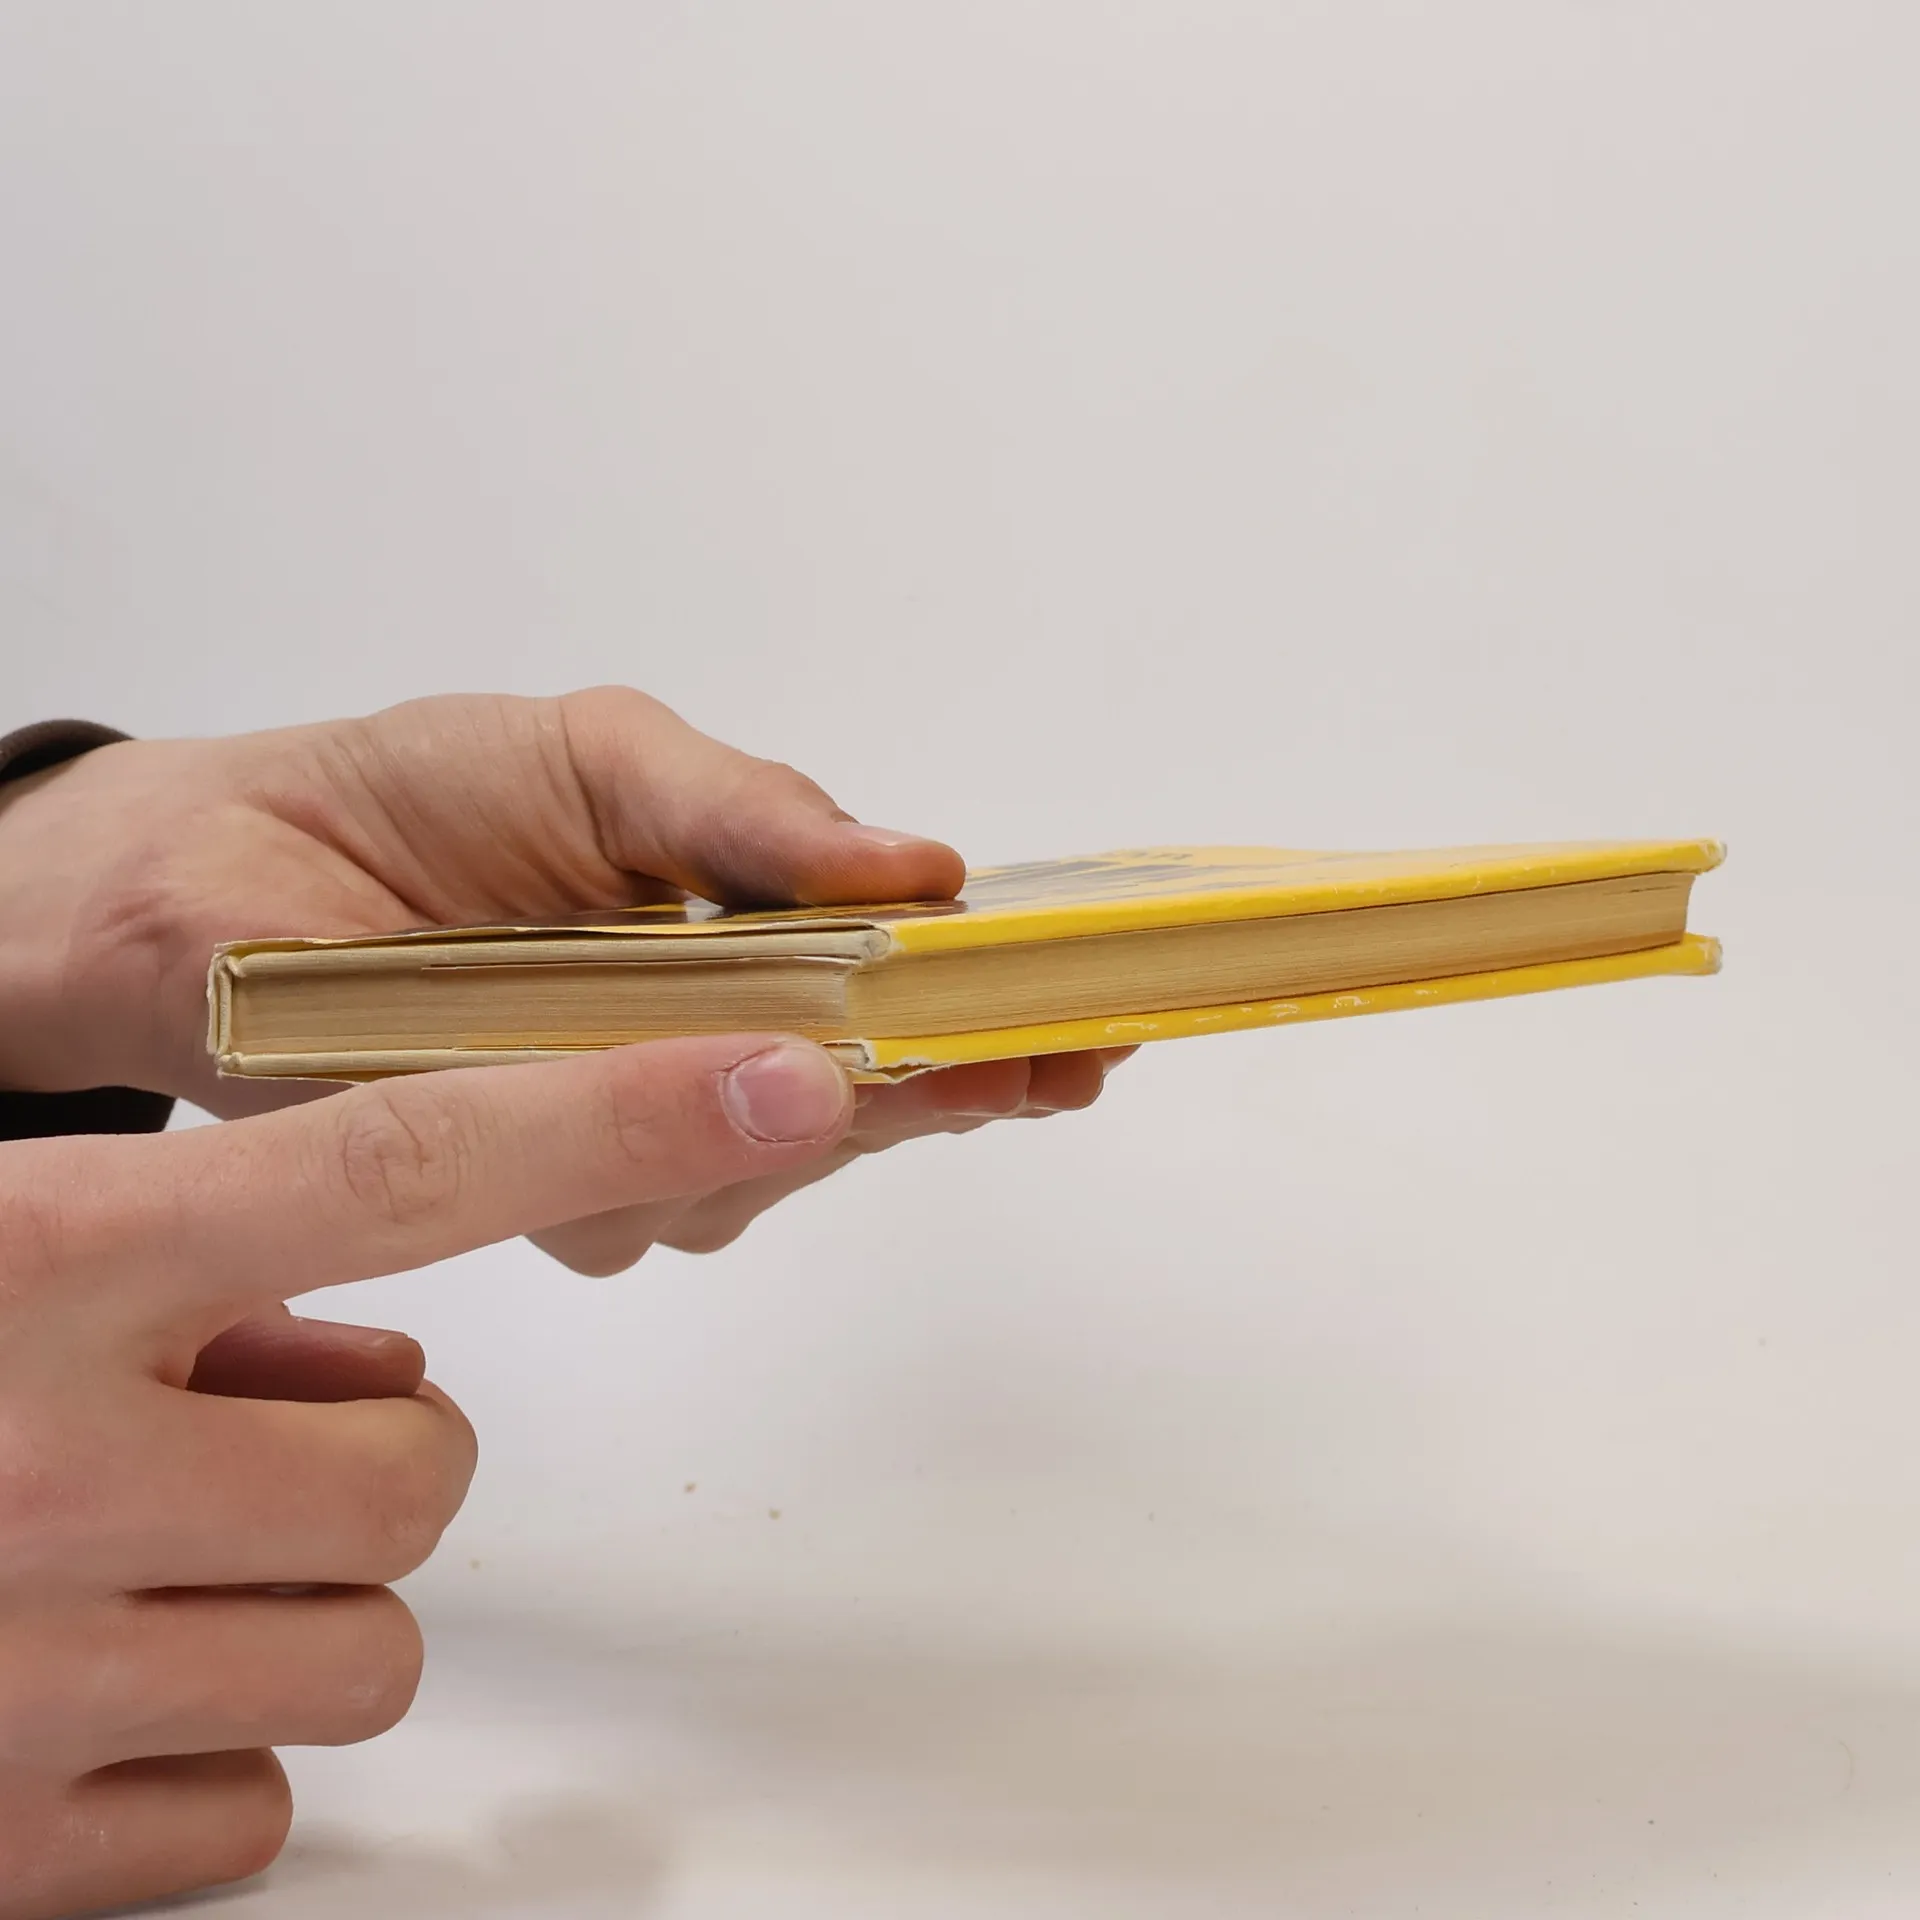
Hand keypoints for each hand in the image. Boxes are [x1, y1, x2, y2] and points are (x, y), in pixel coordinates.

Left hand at [0, 689, 1128, 1268]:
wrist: (212, 875)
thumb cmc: (416, 797)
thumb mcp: (606, 760)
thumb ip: (758, 815)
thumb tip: (924, 867)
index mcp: (744, 949)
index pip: (907, 1005)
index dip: (1006, 1021)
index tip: (1096, 1024)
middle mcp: (697, 1057)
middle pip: (863, 1111)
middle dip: (952, 1087)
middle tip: (1033, 1057)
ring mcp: (617, 1132)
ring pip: (759, 1172)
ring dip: (794, 1114)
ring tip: (801, 1038)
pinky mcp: (527, 1183)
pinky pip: (633, 1203)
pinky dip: (658, 1141)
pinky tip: (629, 1074)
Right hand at [0, 1034, 854, 1917]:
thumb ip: (176, 1255)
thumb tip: (365, 1328)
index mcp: (36, 1265)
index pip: (408, 1156)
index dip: (622, 1108)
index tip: (788, 1079)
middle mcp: (40, 1467)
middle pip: (423, 1466)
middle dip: (366, 1450)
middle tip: (226, 1430)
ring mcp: (24, 1680)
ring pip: (365, 1645)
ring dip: (288, 1599)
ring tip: (136, 1557)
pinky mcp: (3, 1853)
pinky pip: (255, 1807)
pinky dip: (201, 1753)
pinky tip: (78, 1690)